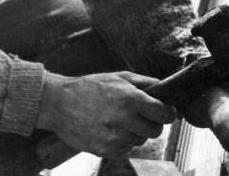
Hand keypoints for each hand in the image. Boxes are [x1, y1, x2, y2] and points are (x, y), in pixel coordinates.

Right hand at [36, 71, 175, 158]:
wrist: (60, 103)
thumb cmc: (92, 87)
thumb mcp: (120, 76)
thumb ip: (145, 82)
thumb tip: (164, 88)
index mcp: (131, 99)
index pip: (163, 114)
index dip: (168, 113)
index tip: (167, 111)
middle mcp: (125, 120)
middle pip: (155, 131)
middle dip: (153, 123)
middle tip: (143, 114)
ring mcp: (114, 138)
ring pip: (140, 141)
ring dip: (136, 132)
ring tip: (121, 119)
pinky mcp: (104, 151)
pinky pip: (125, 149)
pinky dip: (123, 141)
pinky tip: (111, 128)